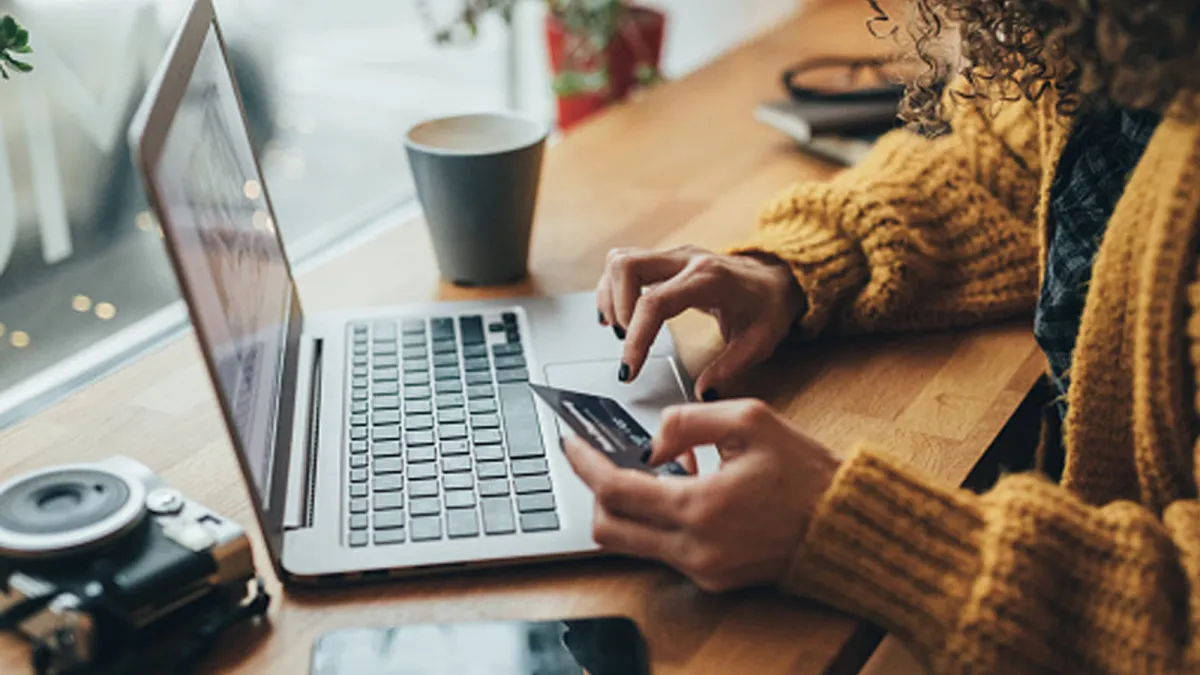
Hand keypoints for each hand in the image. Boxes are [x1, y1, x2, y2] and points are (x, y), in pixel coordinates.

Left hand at [562, 399, 840, 591]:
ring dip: (627, 506)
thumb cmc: (805, 471)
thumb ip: (687, 421)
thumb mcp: (750, 420)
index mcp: (700, 507)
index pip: (615, 490)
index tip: (570, 443)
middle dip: (595, 490)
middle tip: (601, 458)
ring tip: (655, 471)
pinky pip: (662, 550)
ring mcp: (702, 569)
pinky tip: (683, 491)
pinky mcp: (712, 579)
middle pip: (608, 528)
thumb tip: (650, 443)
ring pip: (630, 543)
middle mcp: (695, 548)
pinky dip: (657, 520)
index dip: (584, 464)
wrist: (845, 525)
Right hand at [596, 246, 804, 398]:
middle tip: (626, 342)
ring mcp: (674, 256)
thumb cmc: (768, 307)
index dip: (636, 337)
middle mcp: (686, 260)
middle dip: (616, 308)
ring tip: (621, 330)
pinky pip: (626, 264)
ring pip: (621, 260)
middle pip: (627, 266)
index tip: (629, 369)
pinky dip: (613, 289)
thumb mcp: (759, 342)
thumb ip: (730, 368)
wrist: (778, 277)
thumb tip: (702, 392)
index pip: (655, 302)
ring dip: (611, 296)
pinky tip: (617, 316)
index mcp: (709, 280)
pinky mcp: (666, 260)